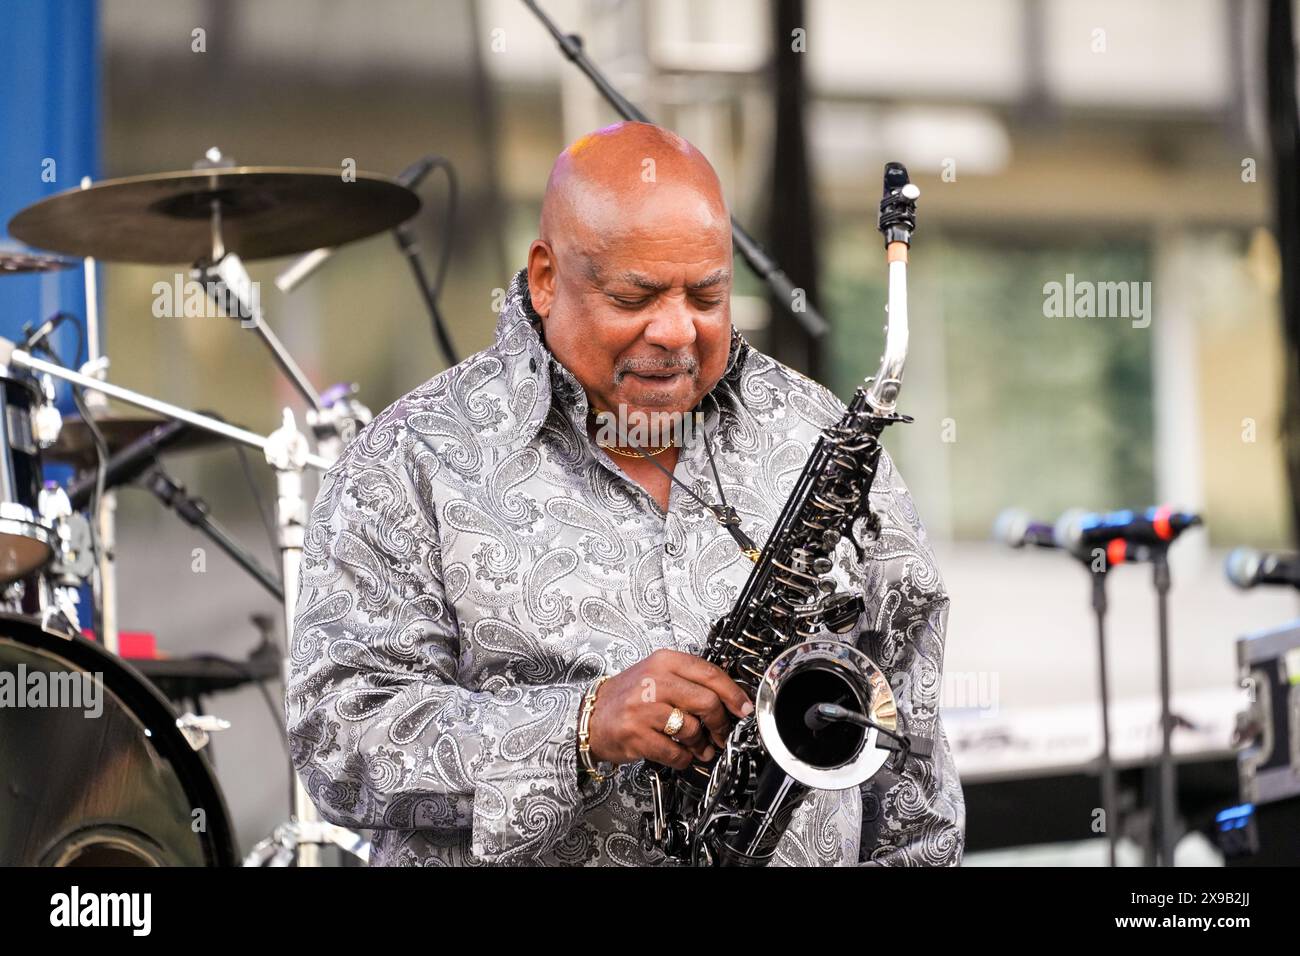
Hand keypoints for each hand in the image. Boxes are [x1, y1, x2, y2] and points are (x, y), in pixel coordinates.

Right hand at [586, 649, 753, 770]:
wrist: (592, 716)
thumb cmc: (628, 696)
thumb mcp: (658, 675)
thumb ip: (690, 682)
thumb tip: (729, 698)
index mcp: (663, 662)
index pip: (710, 673)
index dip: (734, 694)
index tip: (744, 708)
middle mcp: (653, 681)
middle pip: (707, 702)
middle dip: (720, 723)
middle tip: (721, 732)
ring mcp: (643, 708)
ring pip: (692, 729)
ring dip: (701, 744)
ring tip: (697, 746)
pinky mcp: (636, 735)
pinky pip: (675, 752)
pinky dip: (683, 758)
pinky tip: (680, 753)